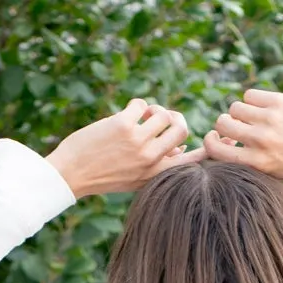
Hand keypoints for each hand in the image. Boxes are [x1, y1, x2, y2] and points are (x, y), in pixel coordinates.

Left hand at [47, 100, 195, 197]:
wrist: (72, 174)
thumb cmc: (103, 176)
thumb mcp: (135, 178)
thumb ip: (158, 164)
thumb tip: (181, 145)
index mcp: (155, 174)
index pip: (191, 162)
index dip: (205, 149)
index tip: (210, 141)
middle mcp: (150, 159)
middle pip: (181, 129)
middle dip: (175, 118)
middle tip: (161, 118)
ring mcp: (137, 142)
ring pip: (162, 113)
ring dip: (153, 109)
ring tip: (141, 116)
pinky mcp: (123, 125)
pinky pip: (141, 103)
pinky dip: (136, 105)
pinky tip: (126, 114)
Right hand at [203, 90, 282, 179]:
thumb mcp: (274, 173)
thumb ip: (250, 162)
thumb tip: (226, 144)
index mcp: (257, 163)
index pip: (215, 150)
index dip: (210, 141)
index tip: (214, 138)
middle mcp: (260, 141)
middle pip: (222, 122)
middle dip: (224, 124)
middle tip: (235, 125)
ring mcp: (270, 119)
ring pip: (235, 107)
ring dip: (240, 111)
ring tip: (253, 117)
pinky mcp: (279, 102)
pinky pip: (250, 95)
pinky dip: (252, 100)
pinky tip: (264, 107)